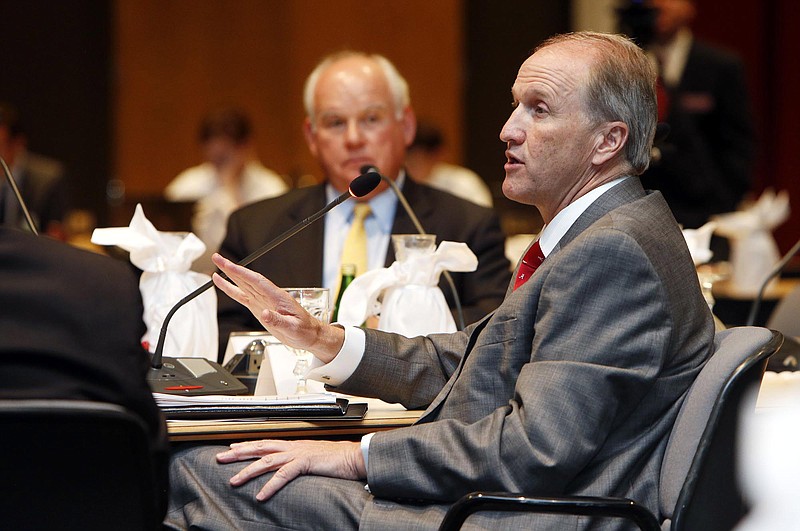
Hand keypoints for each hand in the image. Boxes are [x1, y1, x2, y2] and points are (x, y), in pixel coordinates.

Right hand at [211, 253, 342, 361]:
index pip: (256, 281)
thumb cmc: (304, 330)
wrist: (309, 335)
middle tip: (217, 258)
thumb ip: (278, 321)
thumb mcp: (293, 328)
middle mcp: (269, 296)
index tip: (229, 265)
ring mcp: (263, 301)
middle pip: (247, 279)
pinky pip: (243, 297)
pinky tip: (224, 285)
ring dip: (230, 276)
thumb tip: (264, 314)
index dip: (242, 273)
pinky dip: (232, 290)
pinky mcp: (259, 308)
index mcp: (278, 297)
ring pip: (243, 285)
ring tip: (217, 267)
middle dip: (232, 268)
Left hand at [216, 439, 365, 500]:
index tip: (232, 448)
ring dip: (248, 471)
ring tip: (234, 480)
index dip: (248, 445)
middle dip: (239, 453)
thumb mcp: (314, 459)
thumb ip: (301, 462)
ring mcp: (299, 453)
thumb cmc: (338, 459)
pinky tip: (261, 495)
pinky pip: (284, 474)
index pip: (266, 443)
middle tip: (221, 457)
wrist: (355, 456)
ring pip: (267, 461)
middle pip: (260, 448)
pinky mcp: (306, 462)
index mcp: (295, 445)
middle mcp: (293, 446)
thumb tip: (291, 469)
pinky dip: (270, 485)